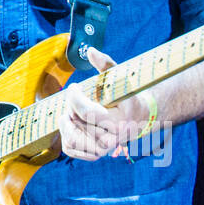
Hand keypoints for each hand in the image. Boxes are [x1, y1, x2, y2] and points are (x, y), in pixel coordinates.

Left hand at [59, 47, 157, 161]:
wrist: (137, 118)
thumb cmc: (126, 96)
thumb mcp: (120, 78)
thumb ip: (106, 64)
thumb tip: (90, 50)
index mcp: (119, 122)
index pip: (86, 112)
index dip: (74, 97)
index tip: (73, 87)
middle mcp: (111, 140)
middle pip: (77, 121)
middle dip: (71, 105)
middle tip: (76, 96)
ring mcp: (103, 150)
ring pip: (71, 138)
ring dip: (66, 121)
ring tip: (70, 110)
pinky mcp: (94, 154)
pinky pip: (70, 148)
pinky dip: (66, 135)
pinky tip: (71, 122)